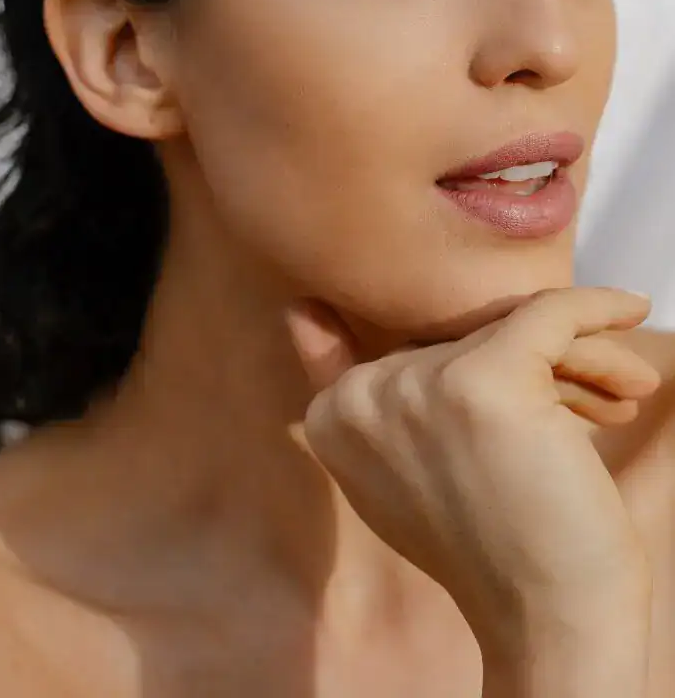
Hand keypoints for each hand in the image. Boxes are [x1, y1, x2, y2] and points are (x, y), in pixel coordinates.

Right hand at [286, 288, 657, 656]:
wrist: (548, 622)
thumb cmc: (491, 548)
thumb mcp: (399, 470)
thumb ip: (354, 392)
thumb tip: (299, 309)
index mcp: (331, 416)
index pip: (417, 347)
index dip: (481, 371)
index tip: (540, 398)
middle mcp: (363, 396)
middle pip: (467, 336)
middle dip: (539, 367)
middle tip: (602, 403)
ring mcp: (419, 387)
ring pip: (515, 329)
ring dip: (579, 361)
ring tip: (621, 396)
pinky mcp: (484, 381)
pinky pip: (552, 313)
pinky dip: (598, 307)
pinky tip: (630, 308)